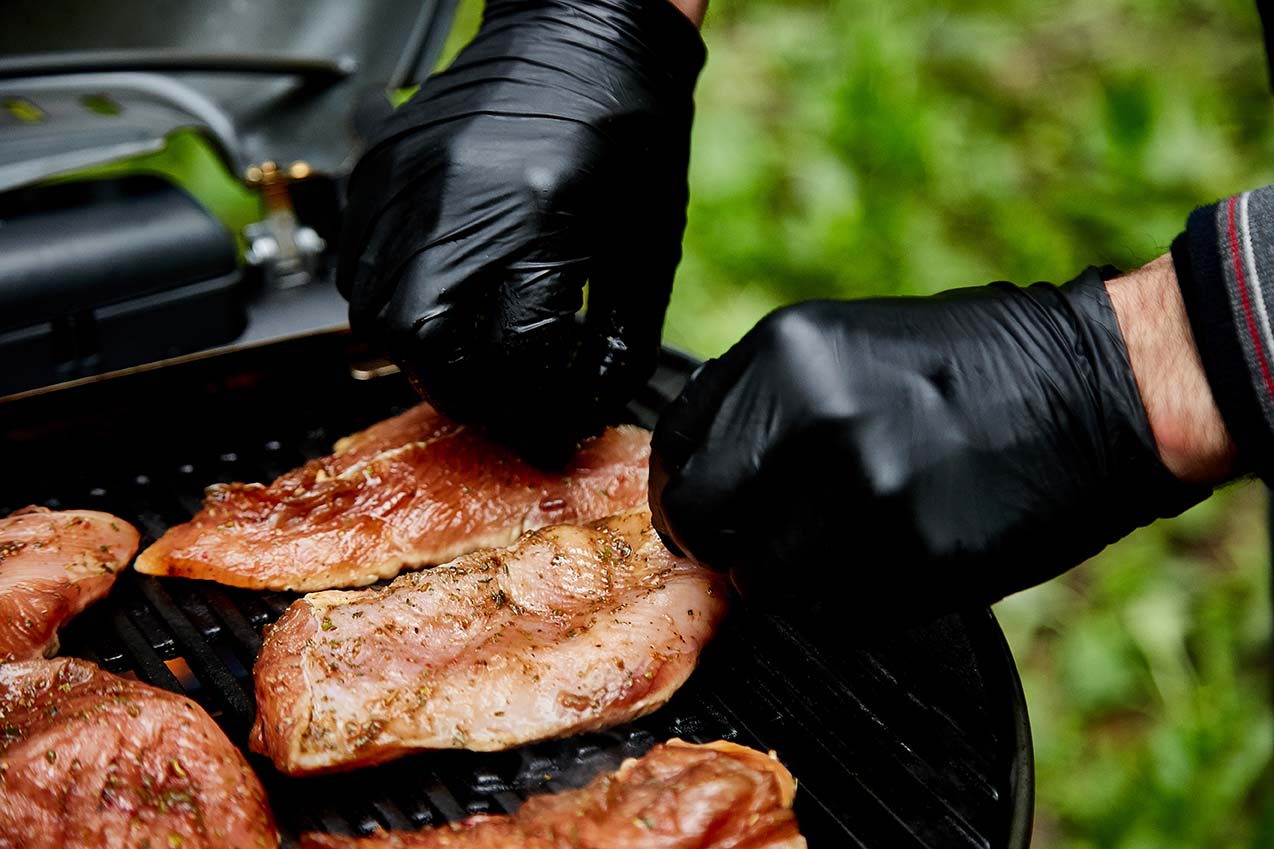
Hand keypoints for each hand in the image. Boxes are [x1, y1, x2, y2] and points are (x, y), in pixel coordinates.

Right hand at [337, 0, 704, 463]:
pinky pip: (358, 265)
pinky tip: (439, 304)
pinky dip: (395, 304)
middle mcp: (458, 197)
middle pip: (420, 343)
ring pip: (374, 313)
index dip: (531, 410)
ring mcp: (407, 180)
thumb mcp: (645, 249)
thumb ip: (615, 342)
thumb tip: (582, 411)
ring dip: (421, 355)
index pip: (511, 355)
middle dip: (461, 393)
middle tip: (498, 404)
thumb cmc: (630, 131)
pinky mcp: (381, 169)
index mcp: (541, 216)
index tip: (548, 428)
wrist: (584, 33)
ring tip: (469, 357)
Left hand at [649, 264, 1223, 622]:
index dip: (687, 485)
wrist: (1097, 387)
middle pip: (700, 518)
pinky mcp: (915, 559)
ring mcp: (862, 492)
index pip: (675, 444)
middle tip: (755, 543)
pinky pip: (835, 613)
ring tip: (845, 544)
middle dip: (719, 541)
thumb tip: (702, 465)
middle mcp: (812, 419)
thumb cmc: (972, 365)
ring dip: (790, 578)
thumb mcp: (843, 345)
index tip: (708, 505)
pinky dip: (849, 602)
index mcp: (786, 353)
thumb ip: (763, 401)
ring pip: (763, 579)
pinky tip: (892, 556)